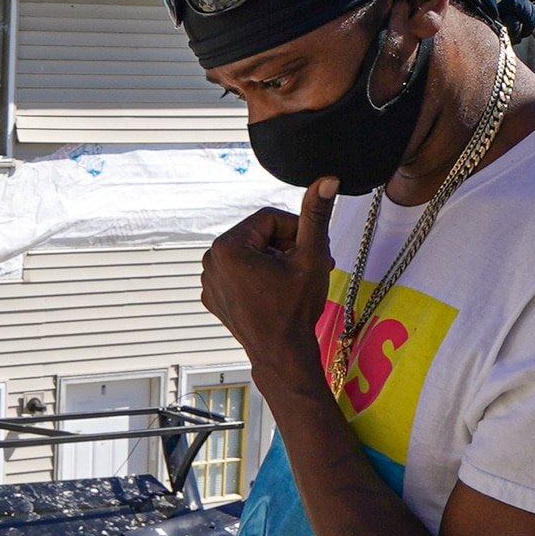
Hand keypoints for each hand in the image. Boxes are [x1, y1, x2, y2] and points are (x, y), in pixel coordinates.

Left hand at [201, 178, 338, 407]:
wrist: (282, 355)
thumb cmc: (295, 309)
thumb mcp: (311, 257)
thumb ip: (316, 215)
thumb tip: (326, 180)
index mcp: (227, 246)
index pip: (270, 218)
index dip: (298, 231)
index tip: (313, 252)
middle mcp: (209, 261)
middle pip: (259, 236)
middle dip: (288, 247)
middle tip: (312, 266)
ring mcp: (208, 281)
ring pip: (250, 254)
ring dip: (275, 262)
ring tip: (295, 282)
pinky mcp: (213, 297)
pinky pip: (239, 274)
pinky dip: (259, 278)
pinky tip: (276, 294)